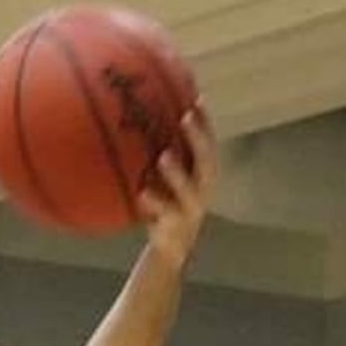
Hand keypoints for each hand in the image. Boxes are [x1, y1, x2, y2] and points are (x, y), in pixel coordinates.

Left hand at [136, 105, 217, 270]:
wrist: (170, 248)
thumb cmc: (166, 205)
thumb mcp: (166, 181)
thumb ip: (160, 156)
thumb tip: (136, 122)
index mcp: (202, 176)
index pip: (209, 144)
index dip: (205, 123)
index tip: (197, 98)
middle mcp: (202, 191)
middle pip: (206, 161)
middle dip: (199, 139)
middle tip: (185, 117)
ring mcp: (190, 210)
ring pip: (189, 189)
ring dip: (178, 172)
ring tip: (163, 156)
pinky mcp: (175, 228)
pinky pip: (165, 214)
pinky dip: (154, 202)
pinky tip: (141, 192)